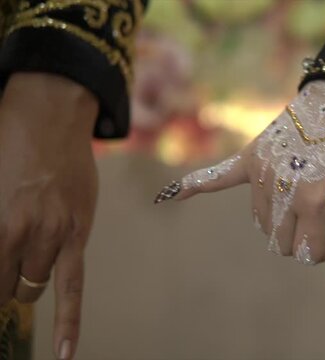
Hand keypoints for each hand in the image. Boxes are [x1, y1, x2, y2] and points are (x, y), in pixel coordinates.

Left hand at [0, 73, 97, 358]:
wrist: (51, 116)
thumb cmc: (8, 142)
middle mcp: (22, 234)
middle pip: (6, 286)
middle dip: (1, 286)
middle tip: (5, 270)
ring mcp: (53, 236)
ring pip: (34, 285)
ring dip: (27, 283)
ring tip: (27, 259)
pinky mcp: (77, 234)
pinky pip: (72, 289)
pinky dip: (69, 324)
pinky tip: (65, 352)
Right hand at [155, 80, 324, 295]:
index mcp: (316, 203)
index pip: (308, 255)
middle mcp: (284, 191)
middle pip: (281, 246)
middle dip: (302, 237)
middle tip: (322, 209)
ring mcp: (262, 174)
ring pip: (262, 225)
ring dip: (281, 219)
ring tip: (302, 188)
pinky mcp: (250, 159)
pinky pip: (215, 177)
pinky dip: (192, 186)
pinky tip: (166, 196)